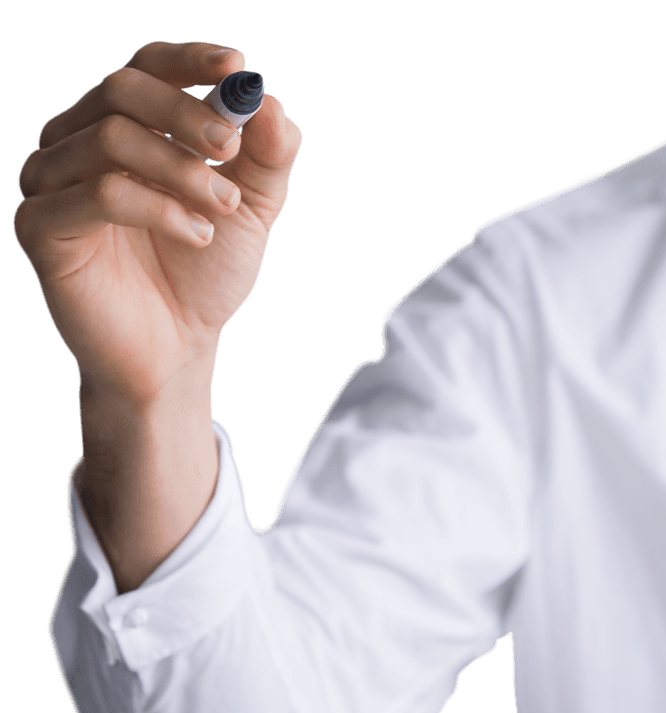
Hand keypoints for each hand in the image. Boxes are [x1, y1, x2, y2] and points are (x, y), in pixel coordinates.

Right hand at [14, 41, 302, 405]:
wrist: (180, 346)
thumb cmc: (205, 272)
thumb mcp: (251, 207)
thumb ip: (267, 156)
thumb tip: (270, 102)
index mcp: (125, 125)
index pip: (145, 66)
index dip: (188, 59)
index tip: (235, 65)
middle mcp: (78, 142)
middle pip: (123, 87)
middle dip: (190, 115)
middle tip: (232, 149)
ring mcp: (51, 181)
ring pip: (112, 137)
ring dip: (184, 171)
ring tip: (221, 211)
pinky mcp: (40, 226)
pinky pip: (101, 193)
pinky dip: (161, 208)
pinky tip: (196, 236)